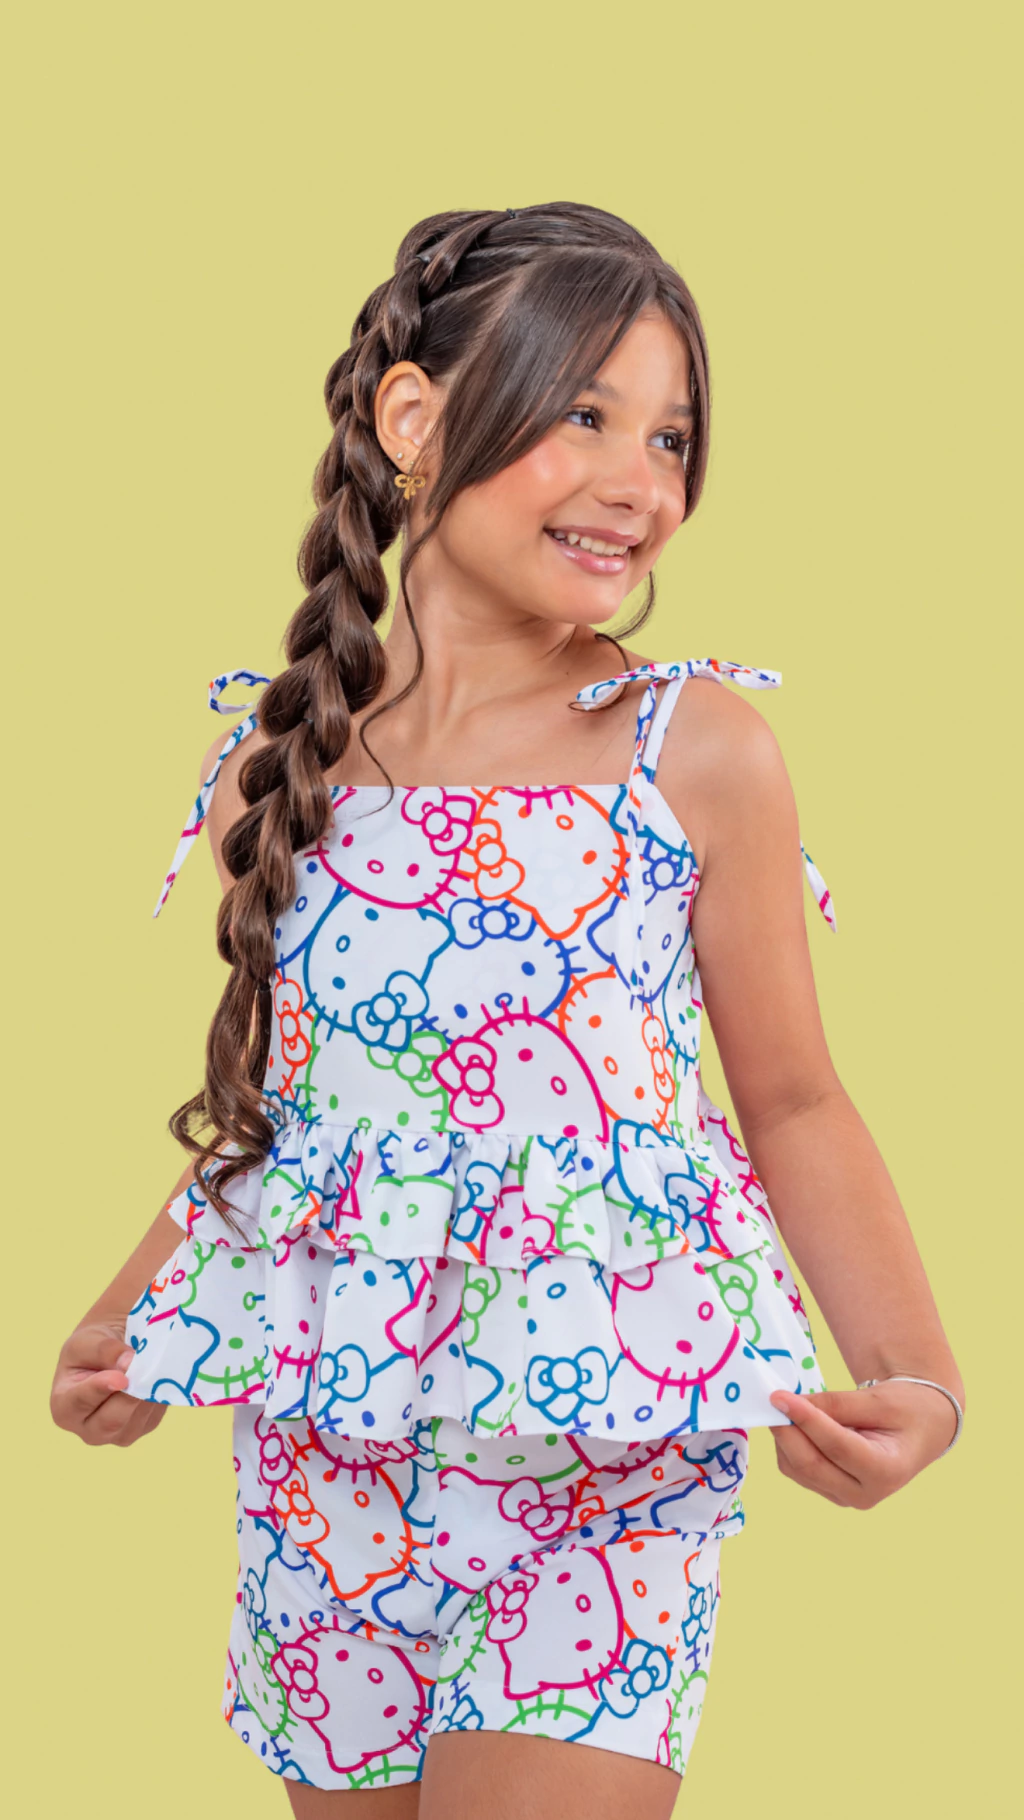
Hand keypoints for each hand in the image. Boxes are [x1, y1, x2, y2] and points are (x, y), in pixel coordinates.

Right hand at [50, 1318, 166, 1446]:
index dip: (100, 1390)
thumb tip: (128, 1362)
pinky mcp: (142, 1428)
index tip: (120, 1378)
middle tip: (145, 1370)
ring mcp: (116, 1434)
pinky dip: (156, 1395)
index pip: (80, 1403)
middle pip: (111, 1421)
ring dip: (146, 1392)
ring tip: (150, 1365)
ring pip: (136, 1419)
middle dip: (129, 1395)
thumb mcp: (88, 1340)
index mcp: (64, 1408)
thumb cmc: (89, 1348)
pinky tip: (155, 1376)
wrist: (109, 1354)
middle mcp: (88, 1429)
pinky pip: (152, 1415)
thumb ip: (103, 1350)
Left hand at [768, 1380, 958, 1507]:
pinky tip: (796, 1422)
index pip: (836, 1446)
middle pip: (811, 1465)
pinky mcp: (830, 1491)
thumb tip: (790, 1404)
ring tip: (789, 1406)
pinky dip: (790, 1445)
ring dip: (785, 1437)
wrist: (920, 1428)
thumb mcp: (877, 1400)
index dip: (805, 1420)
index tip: (779, 1396)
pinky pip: (798, 1470)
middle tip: (771, 1399)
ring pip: (798, 1469)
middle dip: (786, 1431)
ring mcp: (845, 1497)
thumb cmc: (906, 1410)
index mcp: (886, 1471)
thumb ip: (835, 1404)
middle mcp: (865, 1494)